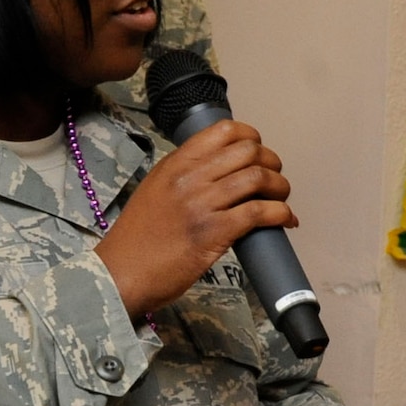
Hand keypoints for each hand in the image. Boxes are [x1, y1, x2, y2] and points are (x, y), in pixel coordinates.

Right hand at [93, 119, 294, 316]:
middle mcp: (189, 178)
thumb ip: (185, 176)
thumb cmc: (138, 239)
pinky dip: (280, 214)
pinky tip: (285, 220)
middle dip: (271, 164)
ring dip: (280, 188)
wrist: (120, 274)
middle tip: (274, 179)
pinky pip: (259, 212)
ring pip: (258, 178)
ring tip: (281, 199)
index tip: (258, 152)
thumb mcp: (155, 191)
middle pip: (248, 152)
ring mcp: (202, 204)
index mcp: (174, 164)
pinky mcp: (214, 232)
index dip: (251, 138)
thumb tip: (221, 171)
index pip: (224, 131)